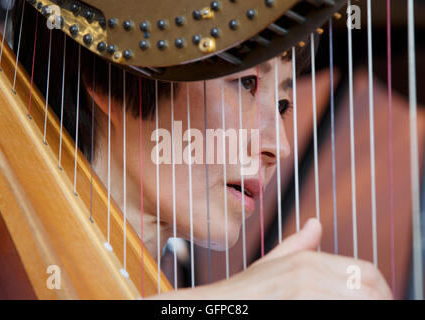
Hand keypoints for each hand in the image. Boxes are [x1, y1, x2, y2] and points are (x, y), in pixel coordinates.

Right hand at [151, 218, 392, 299]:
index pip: (366, 272)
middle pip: (369, 291)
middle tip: (376, 310)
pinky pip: (336, 310)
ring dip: (364, 309)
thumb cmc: (243, 293)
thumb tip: (317, 223)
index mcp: (306, 260)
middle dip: (378, 302)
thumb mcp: (271, 264)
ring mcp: (302, 294)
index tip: (380, 301)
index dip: (381, 290)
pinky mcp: (296, 306)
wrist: (214, 306)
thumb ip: (298, 244)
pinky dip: (342, 312)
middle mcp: (307, 274)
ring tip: (352, 312)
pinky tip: (334, 314)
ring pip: (359, 301)